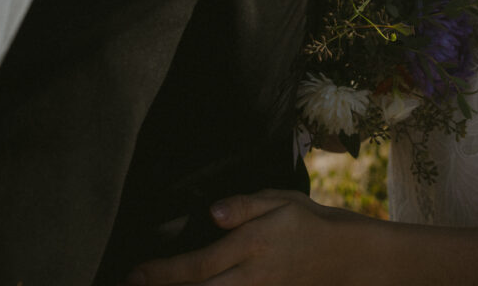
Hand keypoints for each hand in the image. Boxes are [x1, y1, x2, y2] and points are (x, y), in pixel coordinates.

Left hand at [123, 190, 368, 285]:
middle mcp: (251, 277)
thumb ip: (246, 206)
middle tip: (133, 283)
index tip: (136, 273)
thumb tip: (214, 212)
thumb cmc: (308, 221)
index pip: (198, 266)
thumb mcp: (280, 200)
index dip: (163, 273)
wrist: (344, 257)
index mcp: (251, 246)